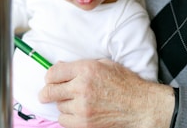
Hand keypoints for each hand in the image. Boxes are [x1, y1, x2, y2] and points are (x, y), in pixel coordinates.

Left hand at [39, 59, 174, 127]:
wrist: (139, 105)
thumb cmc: (124, 82)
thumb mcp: (105, 64)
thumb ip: (82, 65)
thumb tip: (61, 67)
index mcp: (87, 69)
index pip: (54, 73)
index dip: (50, 75)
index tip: (52, 78)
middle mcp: (81, 87)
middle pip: (49, 91)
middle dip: (47, 91)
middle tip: (49, 93)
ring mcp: (82, 108)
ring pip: (58, 107)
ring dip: (64, 103)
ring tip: (77, 100)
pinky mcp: (84, 123)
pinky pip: (64, 121)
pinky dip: (68, 116)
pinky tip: (79, 110)